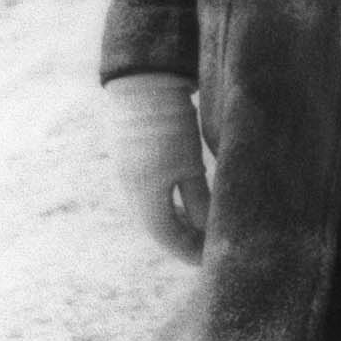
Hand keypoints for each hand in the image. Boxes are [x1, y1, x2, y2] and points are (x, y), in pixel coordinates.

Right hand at [105, 72, 208, 261]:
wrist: (143, 81)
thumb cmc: (170, 123)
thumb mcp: (189, 165)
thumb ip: (199, 199)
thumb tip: (208, 229)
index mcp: (143, 194)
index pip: (167, 237)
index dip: (189, 251)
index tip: (210, 260)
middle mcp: (131, 189)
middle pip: (159, 227)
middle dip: (185, 239)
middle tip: (210, 248)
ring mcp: (129, 174)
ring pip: (155, 210)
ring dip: (178, 222)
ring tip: (204, 229)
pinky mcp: (133, 161)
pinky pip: (151, 194)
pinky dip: (171, 204)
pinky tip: (190, 203)